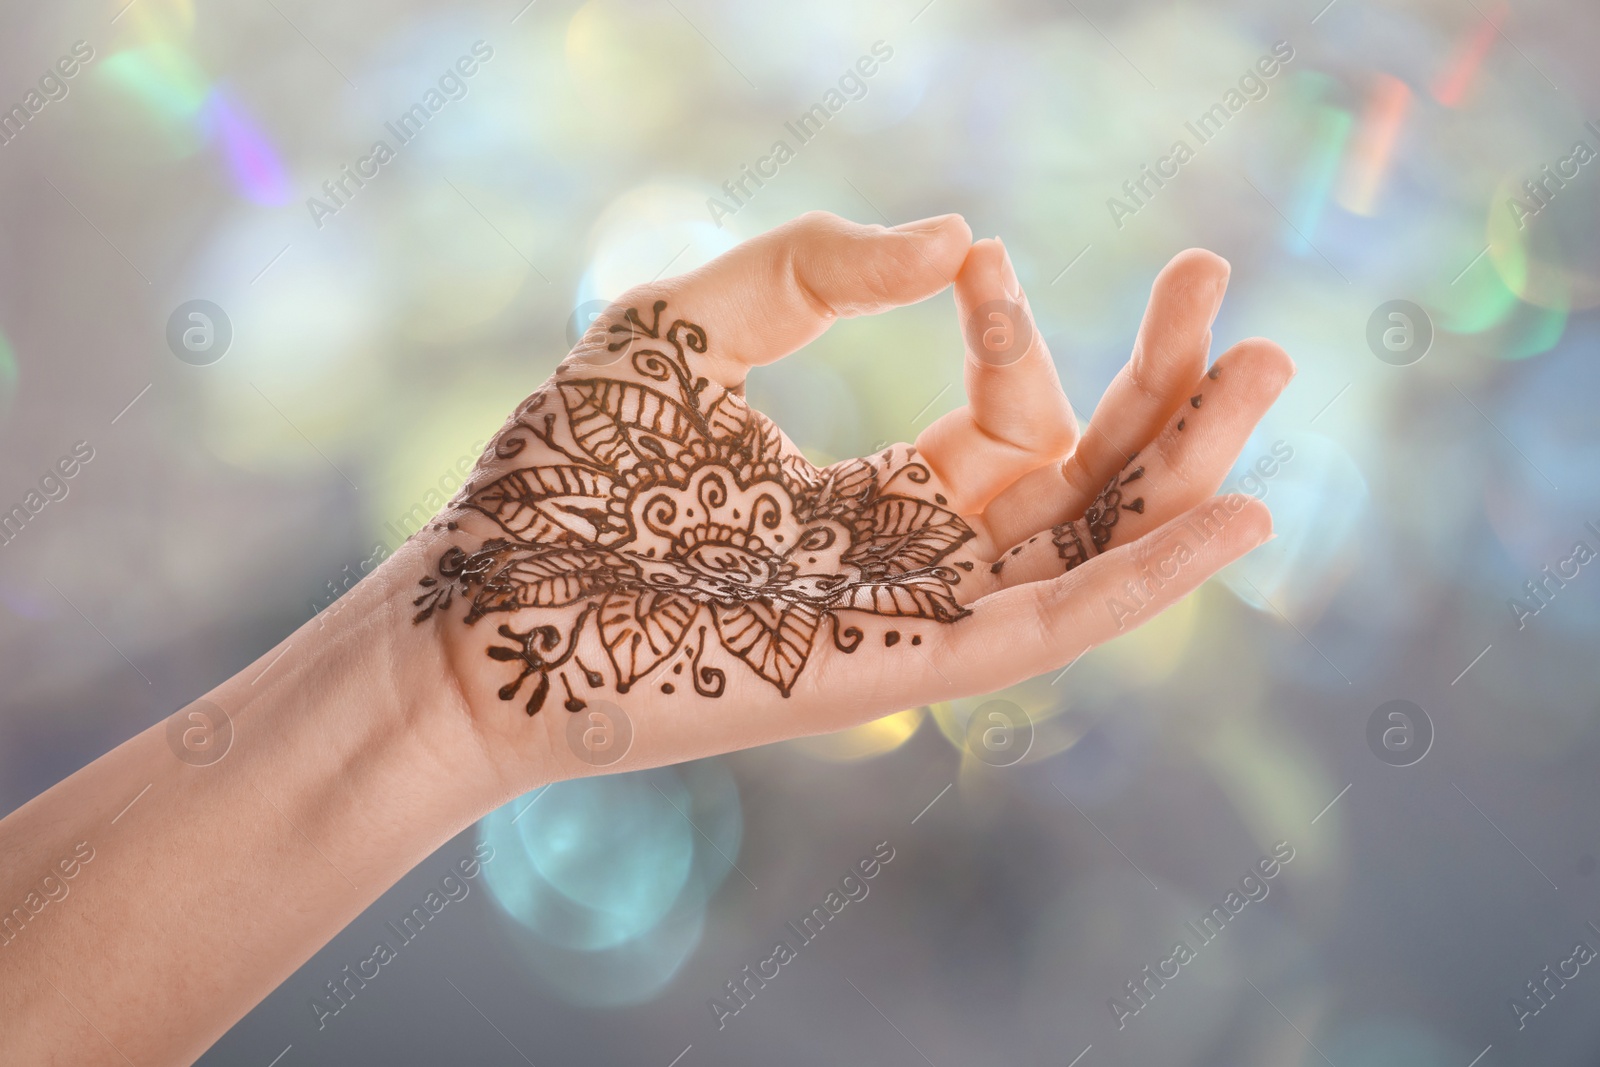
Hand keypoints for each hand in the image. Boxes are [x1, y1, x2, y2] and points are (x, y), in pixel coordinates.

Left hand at [406, 211, 1292, 781]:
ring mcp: (910, 624)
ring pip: (1086, 551)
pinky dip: (1144, 579)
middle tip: (1220, 285)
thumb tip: (961, 236)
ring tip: (1268, 364)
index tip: (980, 259)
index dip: (1013, 328)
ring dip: (1183, 468)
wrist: (477, 611)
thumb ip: (816, 266)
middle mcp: (910, 567)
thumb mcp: (688, 324)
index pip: (1003, 416)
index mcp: (868, 499)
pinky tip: (1235, 513)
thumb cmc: (564, 474)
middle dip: (1162, 392)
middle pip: (1080, 487)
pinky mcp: (897, 672)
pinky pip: (1048, 628)